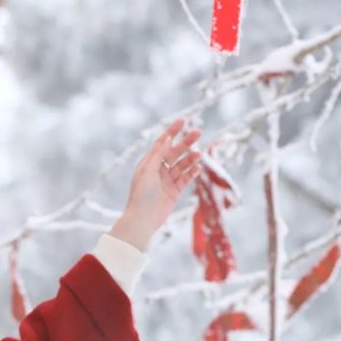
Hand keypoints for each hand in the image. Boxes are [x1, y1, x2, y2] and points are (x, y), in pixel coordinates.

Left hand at [109, 118, 201, 251]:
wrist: (143, 219)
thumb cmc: (141, 195)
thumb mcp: (148, 171)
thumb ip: (158, 154)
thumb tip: (167, 138)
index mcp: (148, 163)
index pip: (162, 143)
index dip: (172, 131)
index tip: (183, 121)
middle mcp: (158, 170)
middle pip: (174, 152)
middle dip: (186, 143)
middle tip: (198, 133)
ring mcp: (167, 181)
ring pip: (182, 165)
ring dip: (190, 159)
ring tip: (199, 154)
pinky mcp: (174, 191)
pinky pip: (185, 179)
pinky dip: (192, 173)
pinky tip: (198, 168)